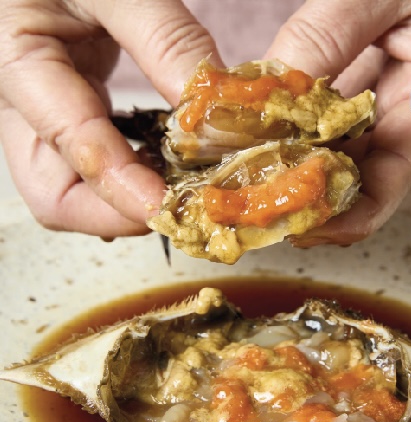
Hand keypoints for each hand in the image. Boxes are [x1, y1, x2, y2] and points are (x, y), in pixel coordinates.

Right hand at [0, 0, 221, 236]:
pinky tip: (163, 173)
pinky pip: (90, 165)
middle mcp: (23, 100)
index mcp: (16, 57)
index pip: (71, 143)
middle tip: (173, 211)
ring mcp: (44, 111)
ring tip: (175, 194)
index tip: (172, 206)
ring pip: (70, 189)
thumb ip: (167, 41)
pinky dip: (128, 179)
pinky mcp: (68, 109)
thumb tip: (214, 112)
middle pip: (52, 193)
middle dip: (112, 214)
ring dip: (123, 204)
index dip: (122, 186)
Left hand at [264, 0, 410, 245]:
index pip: (395, 177)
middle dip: (311, 198)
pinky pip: (321, 125)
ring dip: (294, 169)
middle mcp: (409, 113)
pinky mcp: (356, 89)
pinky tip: (257, 137)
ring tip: (250, 183)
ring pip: (334, 154)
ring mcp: (380, 104)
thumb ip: (332, 35)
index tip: (306, 228)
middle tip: (260, 210)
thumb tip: (275, 92)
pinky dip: (289, 133)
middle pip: (357, 178)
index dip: (353, 213)